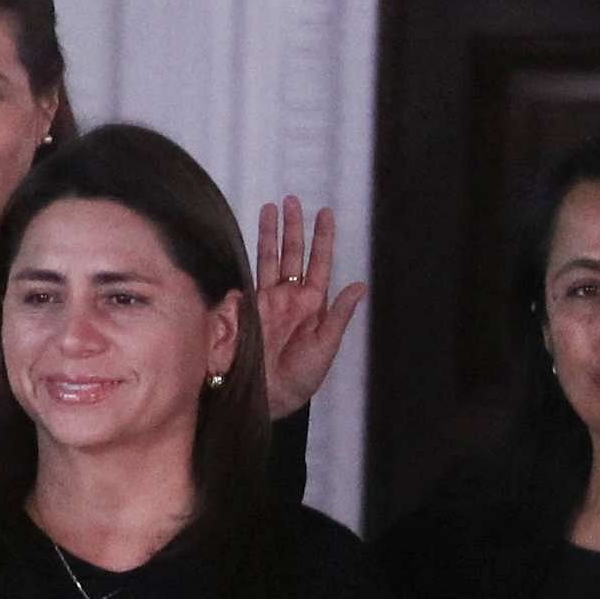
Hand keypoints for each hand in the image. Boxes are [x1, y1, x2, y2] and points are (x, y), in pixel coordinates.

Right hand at [251, 197, 366, 420]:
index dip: (322, 238)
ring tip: (270, 209)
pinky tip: (239, 242)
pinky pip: (243, 281)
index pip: (319, 262)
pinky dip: (242, 261)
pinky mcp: (243, 312)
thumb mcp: (325, 347)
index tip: (324, 212)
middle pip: (291, 254)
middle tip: (291, 200)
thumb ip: (339, 315)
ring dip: (269, 235)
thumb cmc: (300, 379)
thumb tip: (360, 285)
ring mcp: (265, 303)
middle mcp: (288, 298)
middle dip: (292, 227)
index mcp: (312, 304)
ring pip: (267, 260)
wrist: (266, 398)